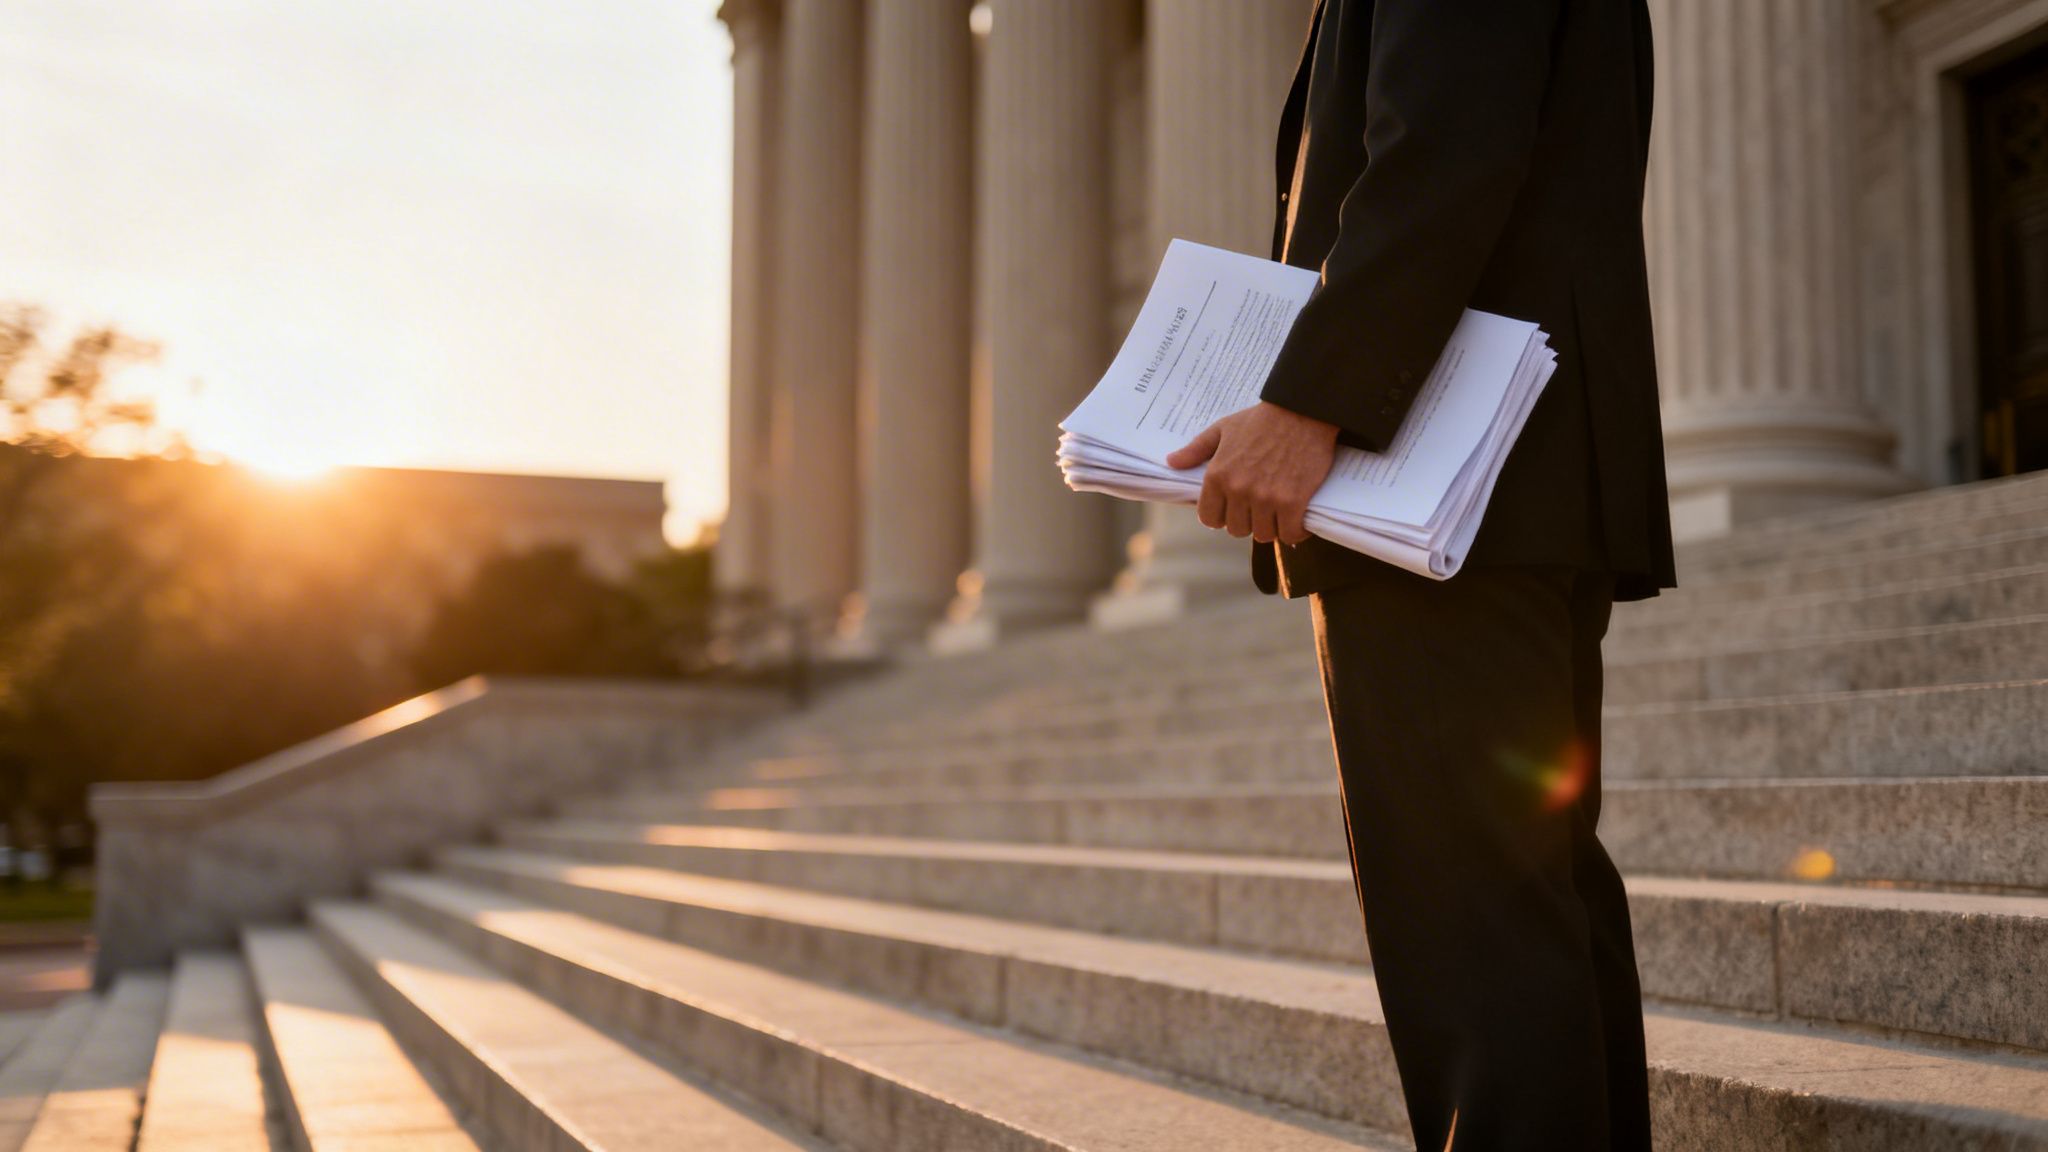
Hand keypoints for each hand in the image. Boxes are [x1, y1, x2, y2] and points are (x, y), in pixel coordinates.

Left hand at [1165, 402, 1337, 544]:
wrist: (1302, 411)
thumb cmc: (1261, 420)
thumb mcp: (1223, 429)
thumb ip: (1196, 449)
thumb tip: (1172, 462)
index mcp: (1218, 475)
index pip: (1209, 519)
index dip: (1221, 516)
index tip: (1232, 508)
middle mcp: (1239, 490)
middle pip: (1237, 529)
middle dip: (1247, 520)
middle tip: (1258, 507)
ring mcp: (1266, 498)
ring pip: (1263, 534)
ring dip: (1270, 526)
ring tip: (1277, 512)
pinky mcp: (1293, 502)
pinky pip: (1290, 534)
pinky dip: (1294, 531)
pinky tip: (1296, 519)